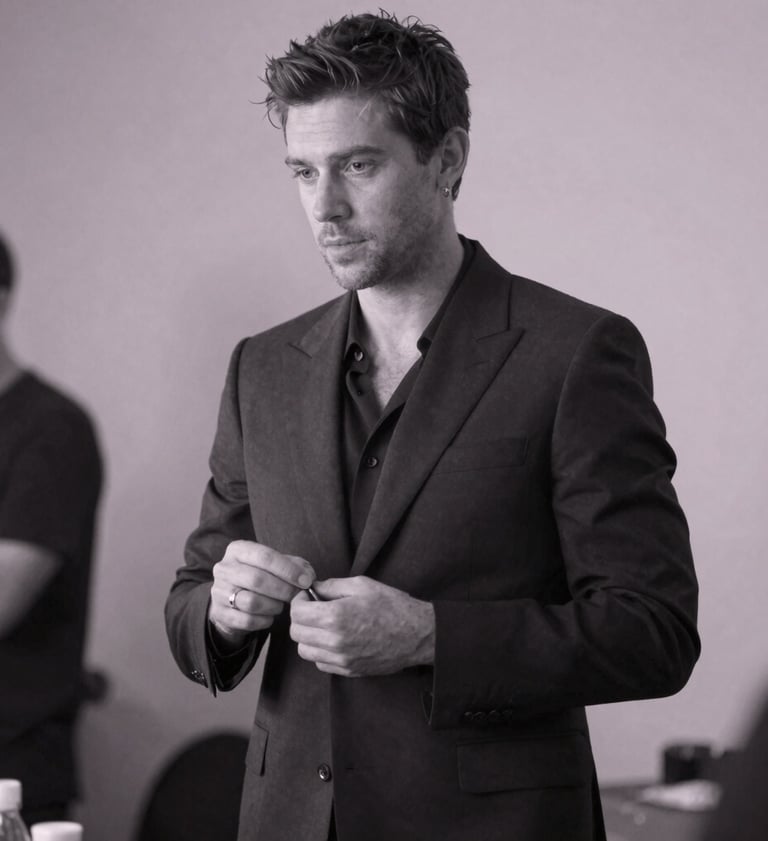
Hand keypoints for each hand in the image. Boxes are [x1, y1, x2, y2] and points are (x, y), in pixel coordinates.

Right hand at [209, 540, 314, 648]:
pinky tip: (269, 616)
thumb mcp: (277, 565)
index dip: (288, 570)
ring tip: (280, 605)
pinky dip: (264, 620)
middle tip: (296, 596)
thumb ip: (296, 566)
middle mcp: (224, 568)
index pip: (265, 556)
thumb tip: (308, 577)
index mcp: (238, 549)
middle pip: (257, 579)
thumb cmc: (261, 577)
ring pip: (251, 602)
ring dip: (273, 606)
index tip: (306, 581)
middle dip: (283, 590)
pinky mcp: (219, 613)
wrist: (232, 600)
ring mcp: (218, 591)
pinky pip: (247, 620)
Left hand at [289, 576, 434, 675]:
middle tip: (313, 609)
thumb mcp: (362, 585)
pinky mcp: (348, 670)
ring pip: (305, 651)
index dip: (298, 601)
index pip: (297, 613)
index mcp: (336, 616)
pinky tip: (334, 639)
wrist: (417, 634)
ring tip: (323, 625)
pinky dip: (321, 652)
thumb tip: (313, 588)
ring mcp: (341, 659)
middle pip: (296, 633)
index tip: (307, 597)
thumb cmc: (392, 606)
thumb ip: (332, 586)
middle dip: (301, 618)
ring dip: (308, 636)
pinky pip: (320, 663)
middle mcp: (334, 641)